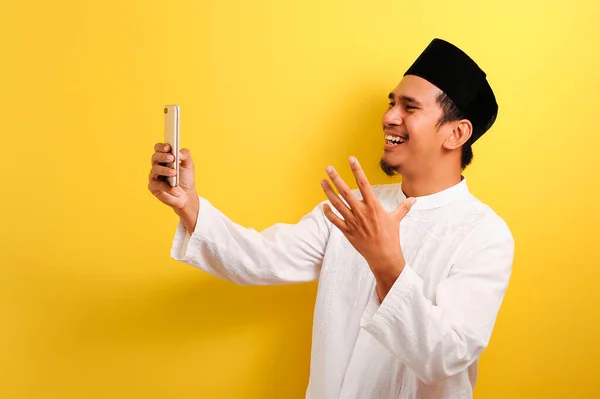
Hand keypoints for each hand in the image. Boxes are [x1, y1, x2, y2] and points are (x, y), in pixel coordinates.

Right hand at [148, 143, 198, 230]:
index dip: (161, 147)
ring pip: (155, 169)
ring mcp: (154, 176)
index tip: (168, 147)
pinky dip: (167, 187)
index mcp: (164, 158)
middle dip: (163, 156)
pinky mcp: (153, 187)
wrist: (187, 196)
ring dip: (165, 170)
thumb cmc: (185, 179)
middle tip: (171, 158)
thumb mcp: (189, 165)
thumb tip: (178, 152)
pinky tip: (175, 189)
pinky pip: (157, 185)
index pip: (158, 148)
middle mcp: (157, 165)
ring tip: (174, 173)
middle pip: (155, 157)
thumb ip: (185, 155)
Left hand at [320, 156, 415, 279]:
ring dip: (328, 192)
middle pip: (346, 191)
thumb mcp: (396, 219)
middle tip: (329, 168)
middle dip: (336, 178)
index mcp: (373, 206)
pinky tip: (324, 205)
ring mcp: (352, 221)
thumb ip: (403, 207)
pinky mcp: (347, 231)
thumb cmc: (391, 237)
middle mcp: (361, 212)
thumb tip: (414, 199)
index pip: (364, 183)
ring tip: (322, 181)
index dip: (357, 170)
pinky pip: (334, 220)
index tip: (351, 159)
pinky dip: (328, 212)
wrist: (383, 256)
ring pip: (337, 204)